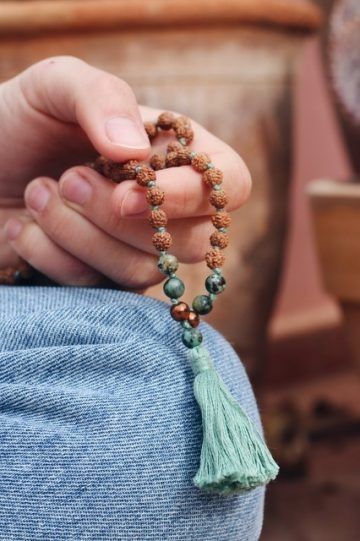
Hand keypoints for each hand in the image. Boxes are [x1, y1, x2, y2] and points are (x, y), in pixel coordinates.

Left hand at [1, 56, 250, 288]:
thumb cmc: (17, 122)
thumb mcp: (55, 86)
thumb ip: (102, 98)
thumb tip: (137, 154)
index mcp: (173, 153)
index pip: (228, 184)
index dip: (191, 197)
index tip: (130, 192)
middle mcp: (165, 205)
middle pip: (192, 241)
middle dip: (120, 219)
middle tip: (68, 180)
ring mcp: (135, 247)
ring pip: (143, 269)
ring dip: (80, 235)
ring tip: (37, 195)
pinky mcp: (101, 279)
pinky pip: (98, 288)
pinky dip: (54, 257)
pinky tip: (24, 227)